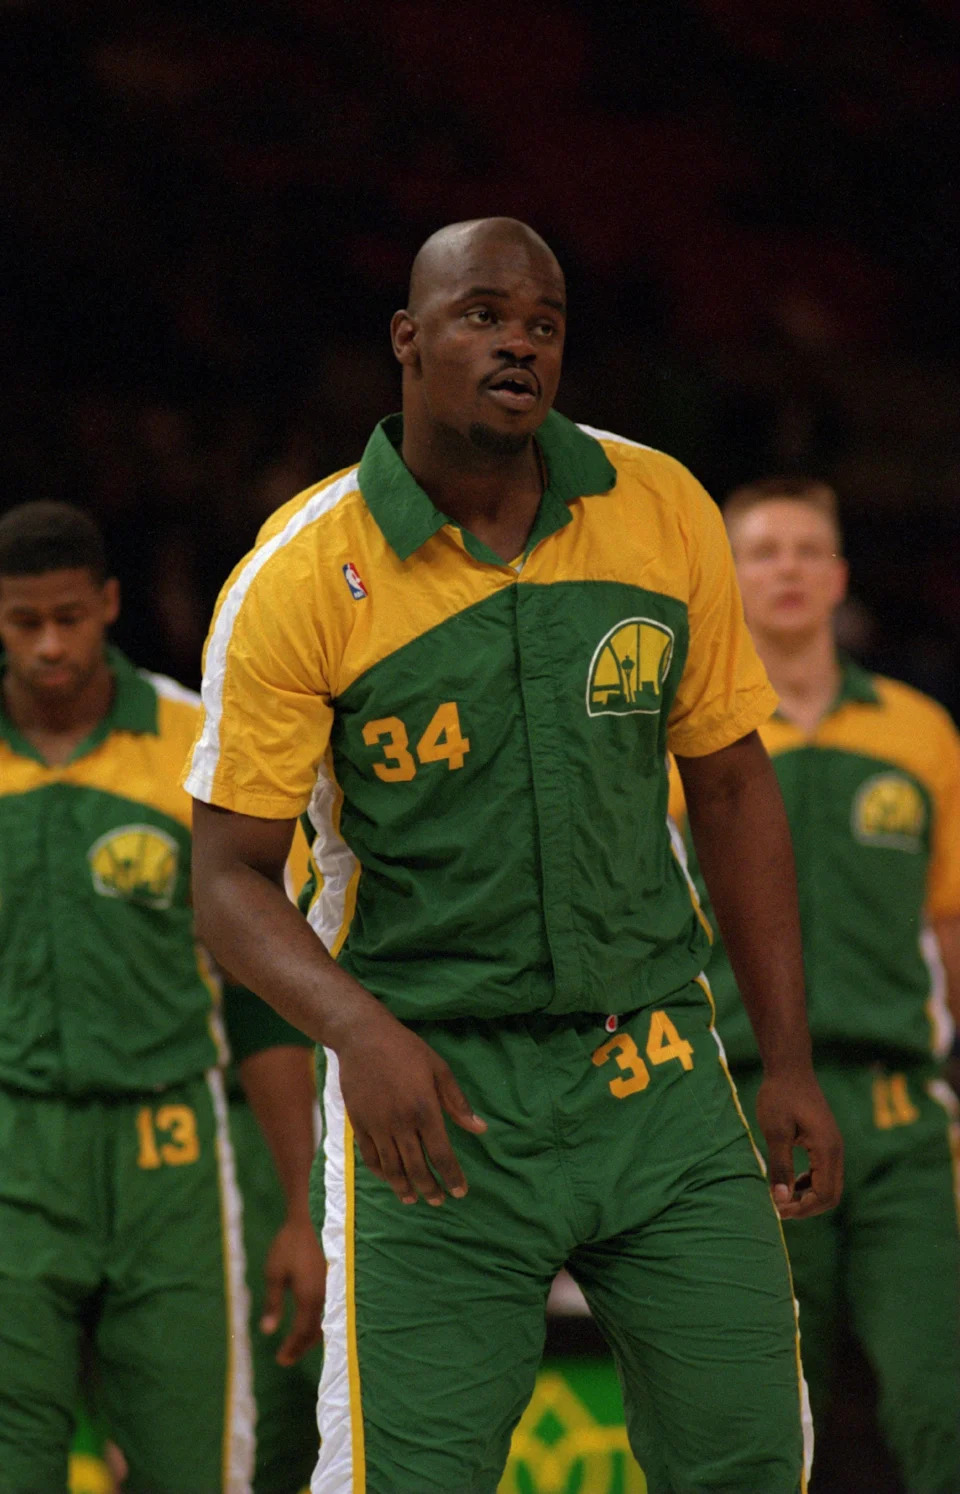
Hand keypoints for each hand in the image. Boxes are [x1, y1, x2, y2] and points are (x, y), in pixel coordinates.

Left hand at [260, 1214, 325, 1365]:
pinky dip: (319, 1323)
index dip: (291, 1349)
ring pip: (325, 1322)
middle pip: (315, 1332)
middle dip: (300, 1347)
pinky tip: (311, 1322)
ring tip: (297, 1345)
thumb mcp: (274, 1273)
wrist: (313, 1216)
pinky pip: (329, 1310)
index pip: (301, 1333)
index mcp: (309, 1298)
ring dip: (310, 1337)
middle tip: (286, 1358)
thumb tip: (267, 1332)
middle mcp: (326, 1297)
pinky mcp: (336, 1281)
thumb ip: (273, 1303)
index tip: (280, 1361)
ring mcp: (334, 1289)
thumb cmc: (290, 1244)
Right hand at [336, 1011, 486, 1205]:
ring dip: (405, 1188)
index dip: (452, 1177)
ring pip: (393, 1169)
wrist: (363, 1038)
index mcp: (425, 1109)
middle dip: (430, 1189)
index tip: (460, 1192)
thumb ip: (458, 1103)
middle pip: (417, 1168)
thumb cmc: (406, 1050)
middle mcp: (401, 1123)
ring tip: (414, 1199)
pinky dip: (382, 1173)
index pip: (442, 1154)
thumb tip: (481, 1129)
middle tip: (439, 1200)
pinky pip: (371, 1158)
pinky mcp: (359, 1125)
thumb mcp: (439, 1069)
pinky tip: (391, 1179)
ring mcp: (378, 1126)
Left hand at [754, 1068, 843, 1219]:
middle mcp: (835, 1149)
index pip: (825, 1194)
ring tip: (781, 1197)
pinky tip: (790, 1181)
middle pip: (831, 1194)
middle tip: (779, 1208)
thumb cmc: (779, 1096)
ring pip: (828, 1185)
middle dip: (807, 1207)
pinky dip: (809, 1183)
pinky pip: (824, 1172)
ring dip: (807, 1196)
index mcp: (827, 1149)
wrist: (789, 1067)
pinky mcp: (826, 1141)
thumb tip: (780, 1201)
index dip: (803, 1208)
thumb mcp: (775, 1133)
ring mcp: (833, 1145)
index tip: (778, 1209)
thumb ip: (780, 1167)